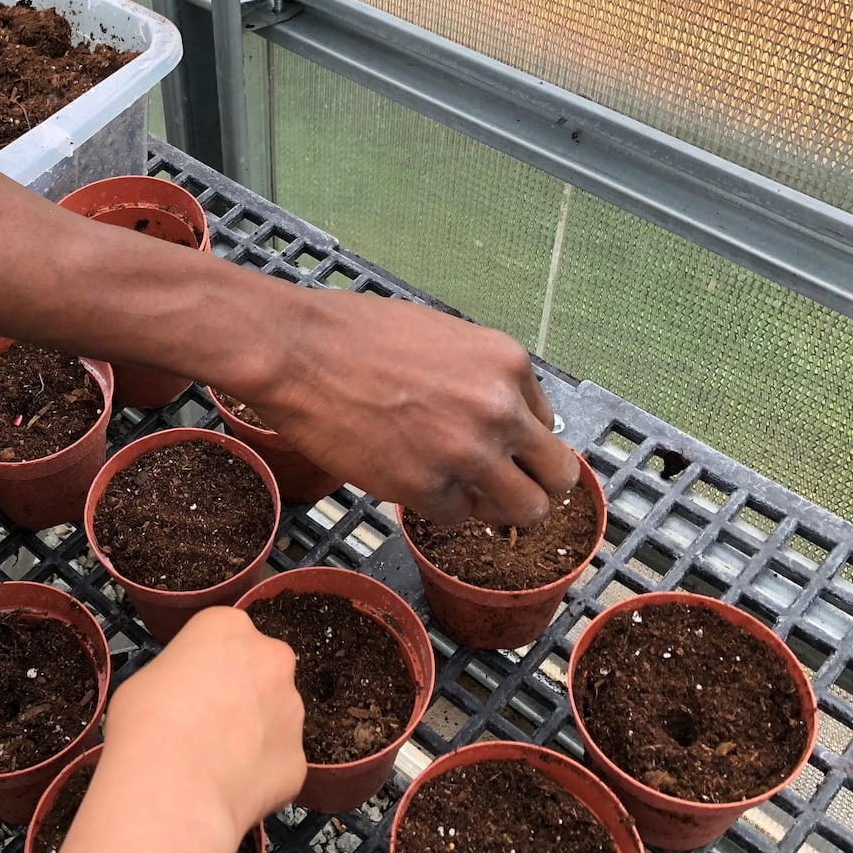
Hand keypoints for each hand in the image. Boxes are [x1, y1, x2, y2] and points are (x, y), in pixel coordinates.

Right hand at [102, 607, 304, 837]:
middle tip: (208, 722)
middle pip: (260, 669)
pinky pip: (277, 762)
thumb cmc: (146, 726)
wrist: (173, 790)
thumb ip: (178, 677)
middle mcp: (271, 659)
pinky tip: (228, 787)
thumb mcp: (145, 680)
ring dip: (253, 732)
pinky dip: (258, 774)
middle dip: (242, 692)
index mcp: (229, 627)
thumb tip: (186, 697)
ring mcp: (292, 710)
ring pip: (275, 716)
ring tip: (215, 762)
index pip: (224, 635)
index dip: (206, 664)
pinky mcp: (298, 758)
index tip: (191, 686)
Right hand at [246, 290, 578, 527]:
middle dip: (531, 485)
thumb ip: (481, 376)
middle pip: (555, 477)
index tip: (496, 446)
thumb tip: (500, 414)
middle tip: (501, 488)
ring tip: (459, 492)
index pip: (546, 424)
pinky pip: (455, 518)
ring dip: (494, 507)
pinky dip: (436, 506)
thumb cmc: (355, 334)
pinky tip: (407, 476)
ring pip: (519, 511)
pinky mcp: (426, 489)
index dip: (520, 440)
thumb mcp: (441, 335)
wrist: (297, 352)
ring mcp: (466, 454)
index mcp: (508, 364)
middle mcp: (499, 411)